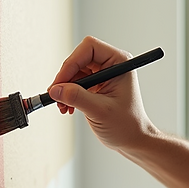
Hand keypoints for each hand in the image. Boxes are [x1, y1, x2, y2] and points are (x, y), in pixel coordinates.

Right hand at [48, 36, 156, 150]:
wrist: (132, 140)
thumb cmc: (127, 125)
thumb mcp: (100, 111)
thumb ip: (77, 98)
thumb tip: (56, 89)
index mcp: (119, 63)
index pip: (90, 48)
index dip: (72, 62)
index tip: (61, 82)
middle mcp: (111, 65)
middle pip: (79, 58)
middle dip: (66, 77)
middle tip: (58, 95)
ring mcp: (103, 74)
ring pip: (74, 71)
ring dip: (65, 88)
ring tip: (63, 106)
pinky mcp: (96, 85)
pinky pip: (75, 82)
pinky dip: (68, 94)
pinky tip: (68, 107)